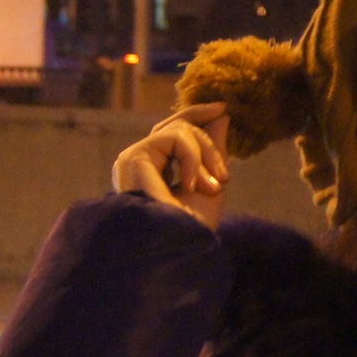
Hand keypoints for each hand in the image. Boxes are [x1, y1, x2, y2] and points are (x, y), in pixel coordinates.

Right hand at [112, 103, 231, 229]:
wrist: (177, 248)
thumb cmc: (193, 228)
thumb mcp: (211, 185)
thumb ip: (214, 150)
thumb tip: (221, 115)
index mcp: (152, 171)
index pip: (174, 134)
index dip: (197, 115)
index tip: (224, 108)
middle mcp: (138, 163)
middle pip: (175, 127)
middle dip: (207, 141)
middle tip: (224, 177)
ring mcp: (132, 160)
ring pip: (178, 131)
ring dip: (203, 157)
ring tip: (210, 189)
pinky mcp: (133, 159)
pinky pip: (173, 139)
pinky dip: (191, 158)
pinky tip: (193, 185)